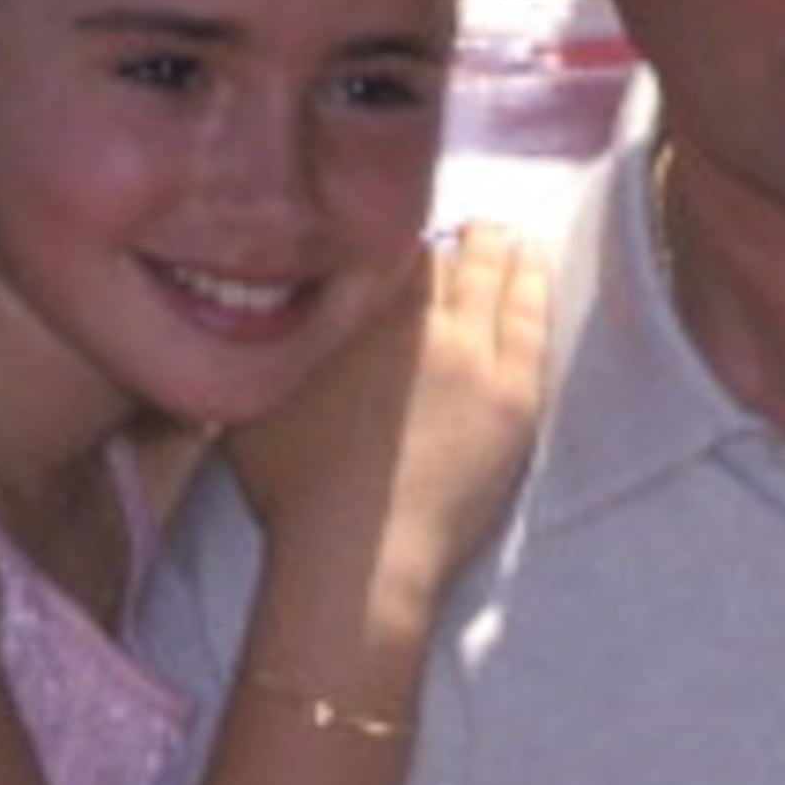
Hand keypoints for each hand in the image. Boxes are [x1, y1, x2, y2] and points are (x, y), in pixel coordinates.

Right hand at [231, 221, 549, 592]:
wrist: (356, 551)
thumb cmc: (293, 487)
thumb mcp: (253, 396)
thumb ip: (271, 341)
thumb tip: (261, 305)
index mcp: (353, 308)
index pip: (385, 244)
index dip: (392, 239)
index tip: (397, 243)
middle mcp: (415, 316)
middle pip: (440, 255)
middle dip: (449, 240)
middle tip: (458, 233)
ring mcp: (471, 353)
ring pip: (489, 276)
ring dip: (493, 248)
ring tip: (497, 238)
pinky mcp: (514, 393)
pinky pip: (530, 318)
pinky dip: (530, 283)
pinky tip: (530, 266)